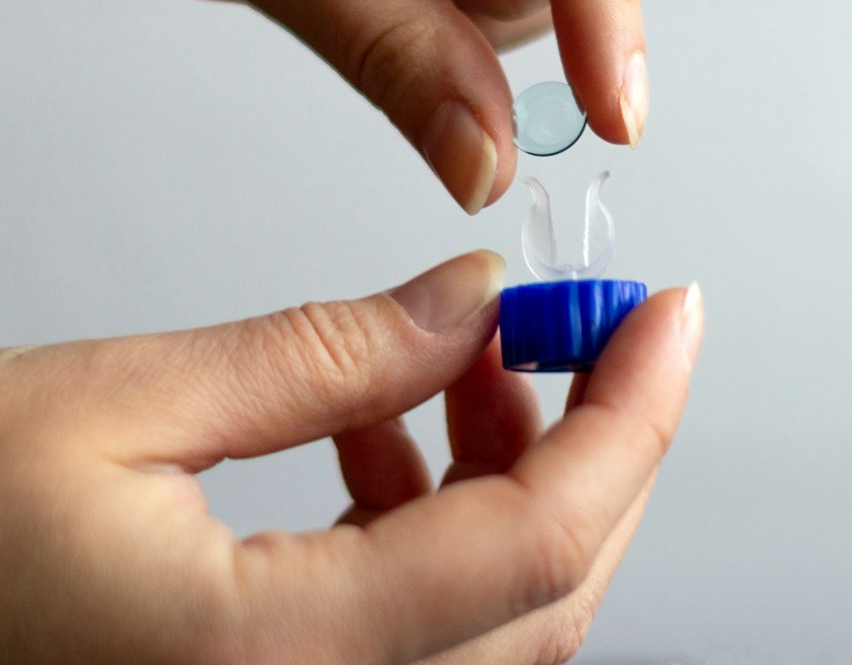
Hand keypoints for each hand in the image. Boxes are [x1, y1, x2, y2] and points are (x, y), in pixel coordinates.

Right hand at [0, 252, 701, 663]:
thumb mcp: (123, 411)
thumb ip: (324, 353)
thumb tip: (471, 299)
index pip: (539, 541)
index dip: (630, 413)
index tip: (667, 315)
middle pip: (546, 588)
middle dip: (591, 434)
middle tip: (582, 322)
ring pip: (495, 606)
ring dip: (511, 466)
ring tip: (466, 355)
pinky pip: (420, 614)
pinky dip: (436, 509)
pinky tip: (382, 423)